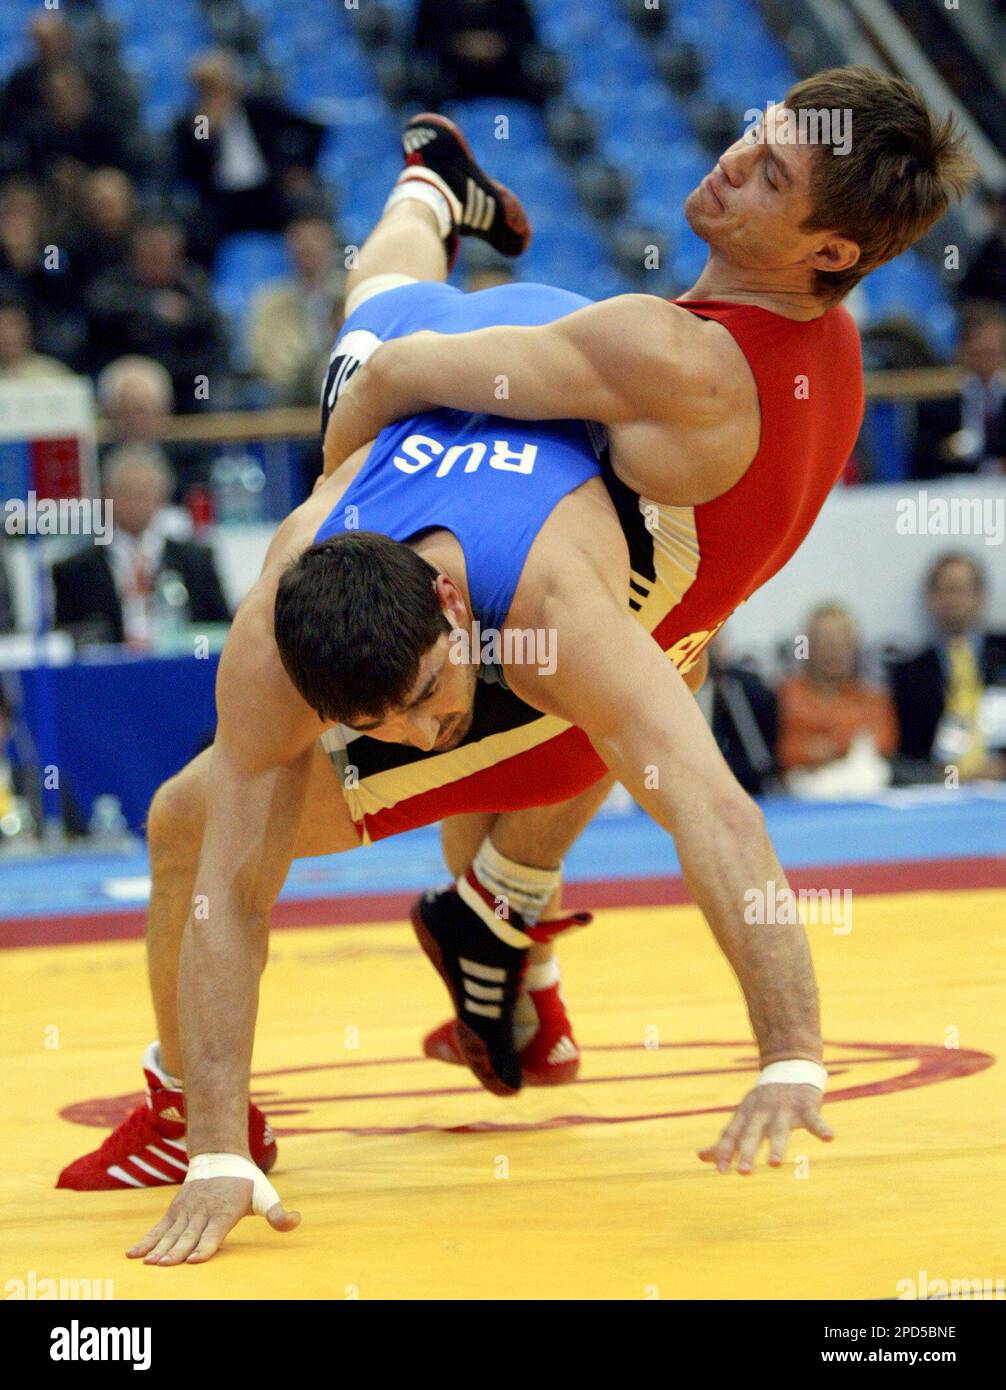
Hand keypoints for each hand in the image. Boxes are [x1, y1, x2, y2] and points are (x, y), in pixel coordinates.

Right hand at [126, 1176, 299, 1265]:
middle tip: (164, 1266)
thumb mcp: (265, 1195)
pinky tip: (132, 1255)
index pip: (214, 1231)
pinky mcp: (174, 1211)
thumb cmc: (246, 1182)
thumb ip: (277, 1213)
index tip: (194, 1259)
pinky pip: (158, 1228)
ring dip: (159, 1248)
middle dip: (176, 1251)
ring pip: (171, 1233)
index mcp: (224, 1210)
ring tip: (149, 1263)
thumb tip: (296, 1221)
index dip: (205, 1245)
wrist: (221, 1156)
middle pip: (188, 1235)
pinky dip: (145, 1240)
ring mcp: (186, 1210)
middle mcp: (203, 1210)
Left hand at [699, 1083, 833, 1174]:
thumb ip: (726, 1140)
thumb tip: (701, 1157)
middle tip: (743, 1173)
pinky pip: (814, 1119)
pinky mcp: (805, 1105)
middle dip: (747, 1152)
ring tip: (774, 1164)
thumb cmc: (763, 1101)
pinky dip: (821, 1128)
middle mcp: (762, 1111)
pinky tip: (829, 1138)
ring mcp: (783, 1108)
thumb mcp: (743, 1117)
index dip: (726, 1151)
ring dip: (777, 1146)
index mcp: (745, 1115)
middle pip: (753, 1133)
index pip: (732, 1134)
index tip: (720, 1170)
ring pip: (779, 1130)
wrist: (789, 1066)